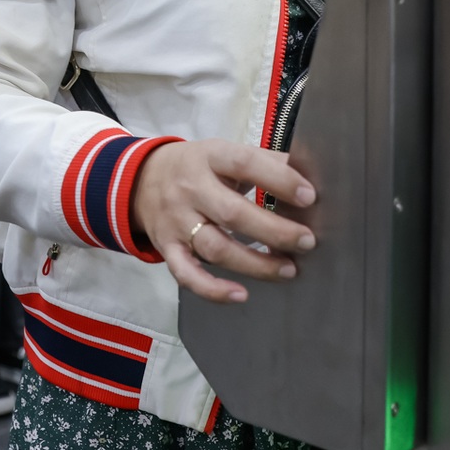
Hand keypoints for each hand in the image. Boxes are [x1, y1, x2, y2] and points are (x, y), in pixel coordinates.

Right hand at [128, 139, 316, 303]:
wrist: (141, 179)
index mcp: (210, 157)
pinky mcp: (168, 248)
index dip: (279, 180)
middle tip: (306, 241)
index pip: (245, 164)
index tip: (309, 196)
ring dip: (255, 264)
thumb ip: (263, 162)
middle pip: (233, 214)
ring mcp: (177, 221)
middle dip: (274, 231)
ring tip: (288, 270)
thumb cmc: (198, 167)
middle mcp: (190, 189)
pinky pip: (187, 274)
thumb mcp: (224, 153)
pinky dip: (212, 289)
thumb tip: (309, 176)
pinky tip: (241, 295)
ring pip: (216, 248)